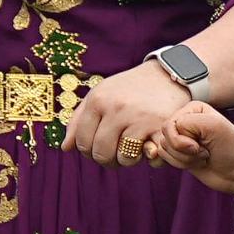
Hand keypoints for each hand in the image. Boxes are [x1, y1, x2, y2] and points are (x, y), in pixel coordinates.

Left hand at [65, 58, 192, 166]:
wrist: (168, 74)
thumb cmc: (131, 88)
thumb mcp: (101, 95)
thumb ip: (79, 120)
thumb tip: (65, 148)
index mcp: (98, 101)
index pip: (82, 141)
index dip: (88, 152)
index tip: (98, 149)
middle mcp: (116, 108)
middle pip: (101, 153)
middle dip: (107, 159)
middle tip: (115, 154)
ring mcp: (138, 118)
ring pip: (124, 158)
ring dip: (129, 159)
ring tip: (134, 148)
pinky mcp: (160, 127)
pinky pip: (149, 158)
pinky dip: (149, 158)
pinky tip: (150, 147)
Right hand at [153, 101, 233, 195]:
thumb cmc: (232, 148)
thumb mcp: (212, 126)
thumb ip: (184, 123)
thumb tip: (166, 138)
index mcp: (192, 109)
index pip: (169, 124)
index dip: (183, 139)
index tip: (205, 143)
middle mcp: (185, 121)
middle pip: (164, 136)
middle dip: (183, 150)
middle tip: (204, 151)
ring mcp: (182, 138)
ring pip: (164, 148)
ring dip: (184, 158)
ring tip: (204, 157)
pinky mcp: (180, 153)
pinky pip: (165, 158)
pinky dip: (181, 163)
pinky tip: (198, 163)